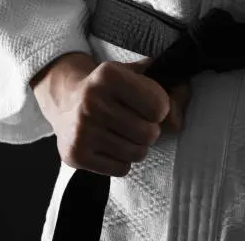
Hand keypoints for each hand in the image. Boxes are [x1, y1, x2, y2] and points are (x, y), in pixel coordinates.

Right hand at [32, 53, 190, 176]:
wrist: (67, 101)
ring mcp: (82, 130)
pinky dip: (122, 161)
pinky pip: (121, 169)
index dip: (161, 109)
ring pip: (137, 153)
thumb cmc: (114, 89)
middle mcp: (92, 101)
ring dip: (138, 146)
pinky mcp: (76, 154)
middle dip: (150, 130)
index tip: (149, 105)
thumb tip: (178, 121)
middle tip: (137, 122)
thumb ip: (170, 88)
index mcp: (109, 75)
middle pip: (149, 133)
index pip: (158, 106)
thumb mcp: (139, 75)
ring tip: (124, 133)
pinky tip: (110, 145)